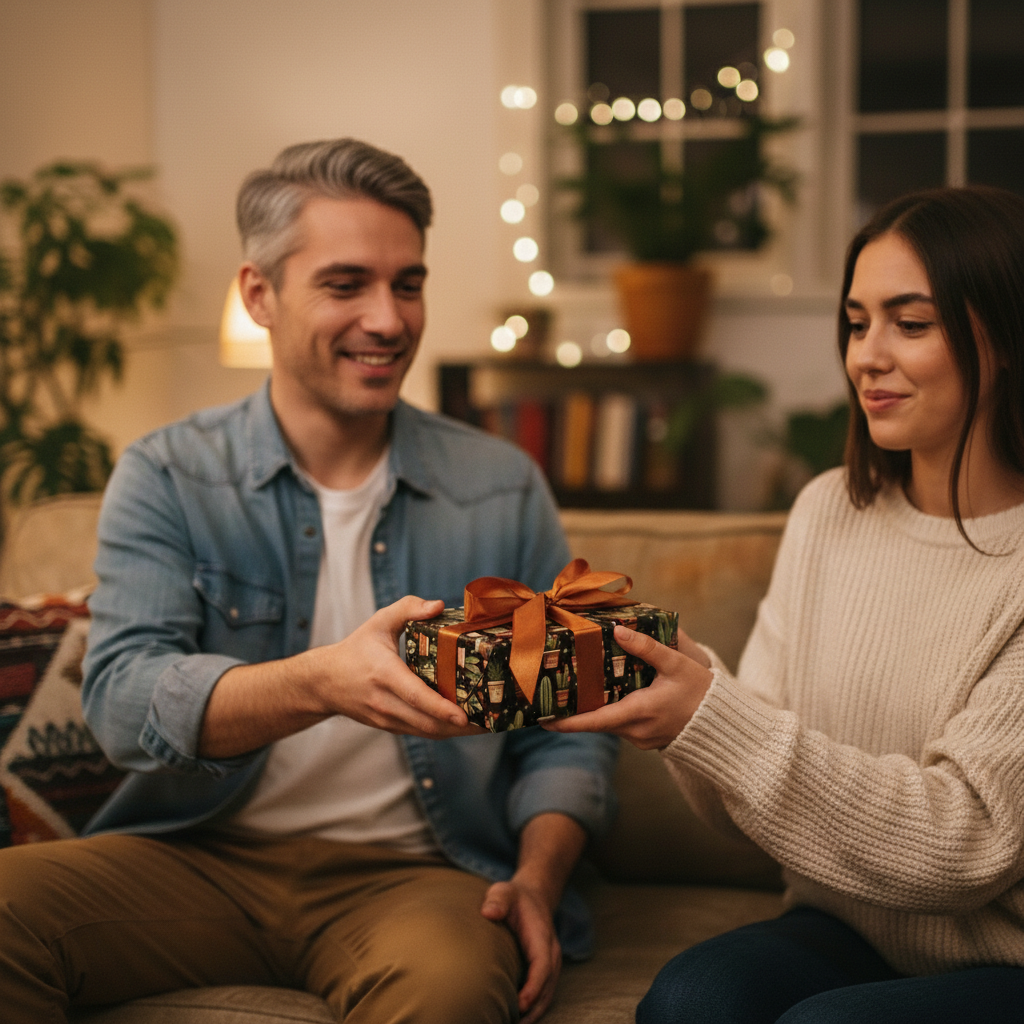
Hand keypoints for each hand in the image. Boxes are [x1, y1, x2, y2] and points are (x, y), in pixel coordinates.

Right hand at [305, 595, 479, 738]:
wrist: (323, 683)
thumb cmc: (356, 649)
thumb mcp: (378, 622)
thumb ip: (407, 609)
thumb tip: (439, 605)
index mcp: (384, 674)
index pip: (416, 696)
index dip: (441, 708)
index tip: (465, 715)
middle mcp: (385, 701)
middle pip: (428, 722)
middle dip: (461, 726)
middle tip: (492, 721)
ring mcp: (387, 718)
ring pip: (427, 732)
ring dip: (456, 732)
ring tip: (486, 725)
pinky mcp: (390, 727)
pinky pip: (421, 733)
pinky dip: (443, 731)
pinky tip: (464, 725)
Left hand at [481, 878, 560, 1023]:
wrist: (534, 896)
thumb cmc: (515, 897)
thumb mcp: (504, 891)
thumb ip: (498, 900)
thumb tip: (489, 912)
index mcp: (542, 936)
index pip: (542, 966)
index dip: (533, 988)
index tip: (520, 1005)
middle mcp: (551, 952)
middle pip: (548, 987)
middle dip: (533, 1009)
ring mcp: (550, 962)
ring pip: (547, 994)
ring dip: (534, 1012)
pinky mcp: (545, 968)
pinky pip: (543, 992)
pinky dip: (534, 1007)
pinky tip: (519, 1018)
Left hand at [543, 624, 712, 749]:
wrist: (725, 723)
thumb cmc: (702, 693)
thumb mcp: (677, 665)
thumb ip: (648, 647)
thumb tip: (618, 630)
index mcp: (638, 713)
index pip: (593, 722)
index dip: (566, 722)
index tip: (543, 720)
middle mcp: (634, 731)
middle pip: (595, 722)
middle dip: (573, 711)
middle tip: (550, 696)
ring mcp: (640, 738)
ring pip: (607, 724)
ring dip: (592, 710)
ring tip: (572, 691)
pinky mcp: (646, 738)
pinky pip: (620, 725)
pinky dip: (609, 712)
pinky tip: (604, 695)